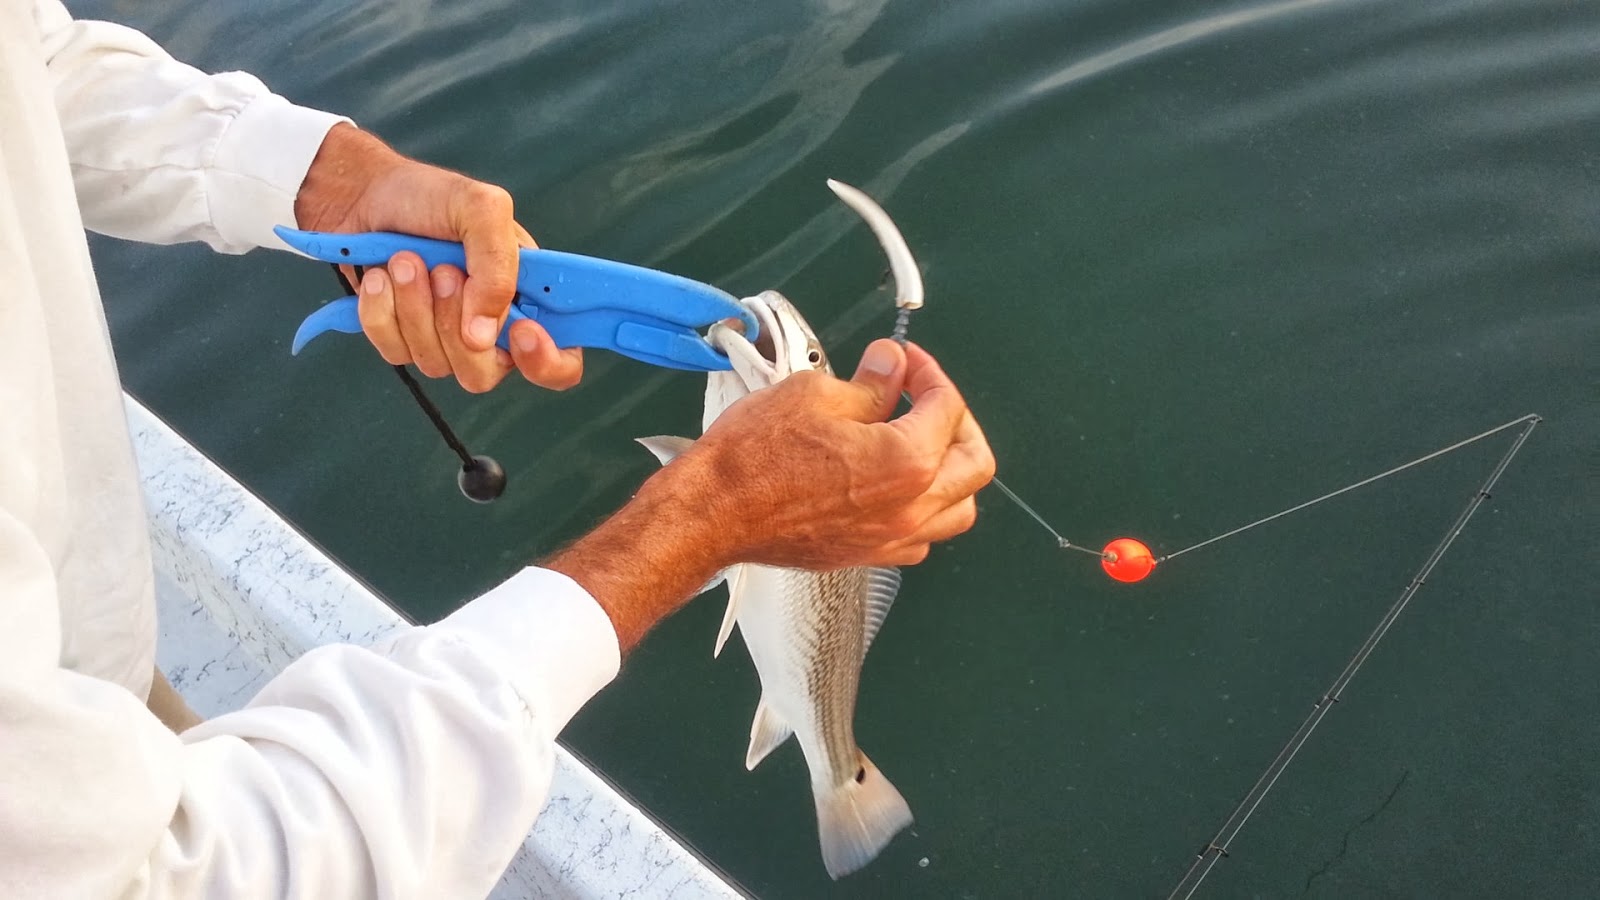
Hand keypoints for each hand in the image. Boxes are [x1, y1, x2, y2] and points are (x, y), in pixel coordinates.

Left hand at [293, 123, 581, 391]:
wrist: (365, 196)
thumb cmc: (431, 198)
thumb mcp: (481, 209)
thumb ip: (498, 266)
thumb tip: (484, 336)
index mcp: (529, 301)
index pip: (561, 362)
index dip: (546, 361)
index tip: (519, 330)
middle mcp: (492, 330)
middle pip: (485, 373)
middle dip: (454, 321)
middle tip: (443, 271)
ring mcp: (445, 341)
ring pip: (436, 364)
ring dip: (414, 306)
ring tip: (405, 259)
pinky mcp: (402, 341)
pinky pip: (395, 352)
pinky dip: (381, 310)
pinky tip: (380, 277)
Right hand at [543, 340, 993, 650]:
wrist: (713, 514)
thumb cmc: (754, 458)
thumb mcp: (816, 395)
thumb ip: (870, 382)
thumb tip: (892, 366)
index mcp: (907, 462)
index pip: (947, 407)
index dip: (928, 373)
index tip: (905, 362)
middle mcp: (911, 508)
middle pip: (974, 464)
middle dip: (957, 421)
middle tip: (926, 398)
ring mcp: (890, 539)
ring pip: (957, 509)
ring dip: (950, 471)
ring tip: (920, 442)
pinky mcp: (866, 556)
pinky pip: (921, 536)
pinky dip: (923, 508)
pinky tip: (894, 484)